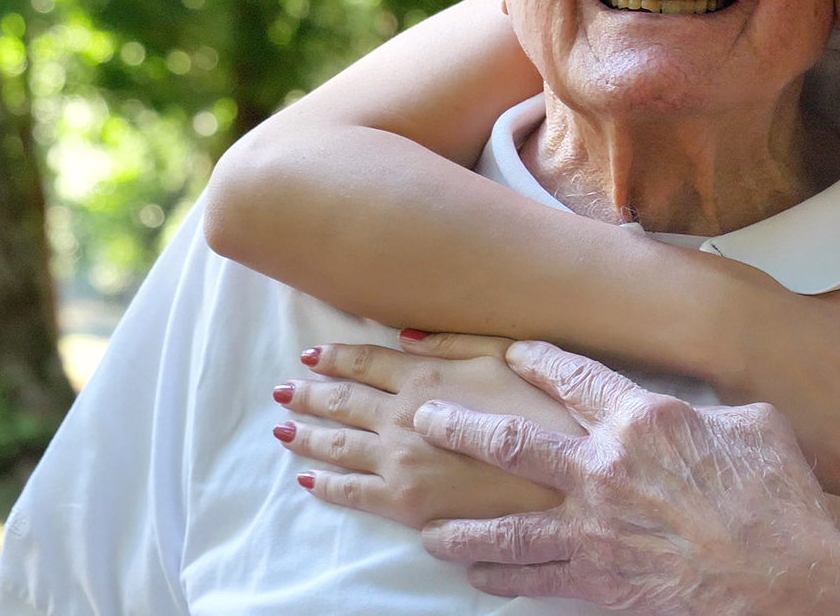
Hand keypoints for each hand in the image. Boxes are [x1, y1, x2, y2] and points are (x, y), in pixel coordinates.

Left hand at [272, 335, 581, 526]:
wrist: (557, 476)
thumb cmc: (540, 410)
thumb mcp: (505, 356)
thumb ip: (452, 342)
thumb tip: (404, 336)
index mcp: (424, 378)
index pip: (364, 362)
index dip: (334, 358)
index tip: (311, 356)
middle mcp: (401, 417)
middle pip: (340, 402)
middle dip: (308, 394)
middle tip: (283, 390)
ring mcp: (398, 462)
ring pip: (336, 446)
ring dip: (305, 434)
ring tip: (282, 427)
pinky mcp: (403, 503)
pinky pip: (350, 492)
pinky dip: (324, 484)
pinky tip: (308, 478)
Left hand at [412, 340, 839, 615]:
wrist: (783, 574)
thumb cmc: (778, 497)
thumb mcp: (755, 425)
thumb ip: (709, 412)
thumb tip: (701, 411)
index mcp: (643, 419)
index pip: (575, 378)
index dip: (539, 360)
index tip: (512, 351)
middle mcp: (604, 468)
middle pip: (511, 441)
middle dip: (460, 427)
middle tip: (424, 418)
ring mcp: (594, 527)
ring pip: (504, 522)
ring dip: (460, 521)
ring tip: (426, 521)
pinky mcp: (597, 578)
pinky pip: (531, 576)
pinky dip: (497, 575)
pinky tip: (474, 572)